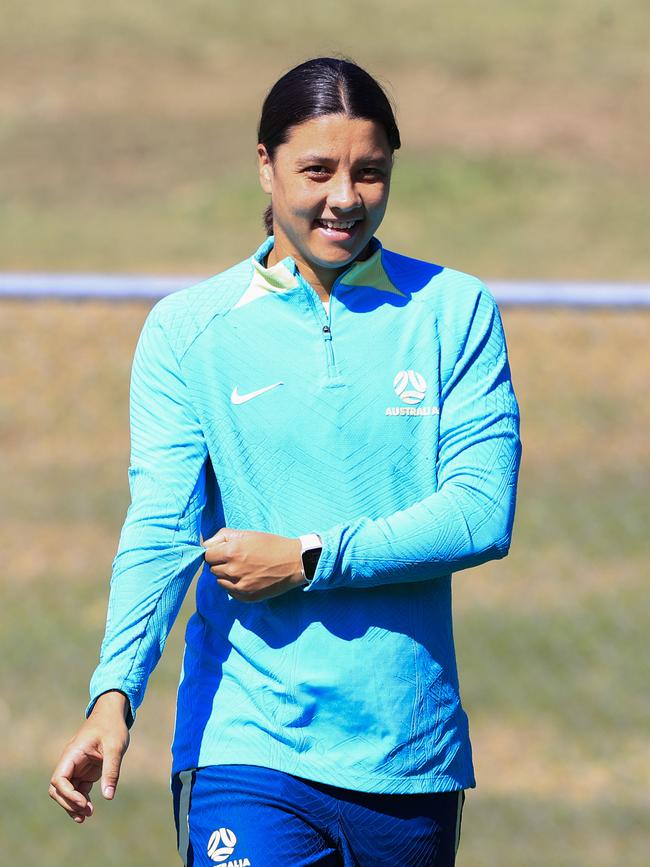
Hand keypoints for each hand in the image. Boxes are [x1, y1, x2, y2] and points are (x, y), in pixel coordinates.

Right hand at [49, 691, 129, 822]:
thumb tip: (108, 796)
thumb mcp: (115, 747)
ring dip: (73, 805)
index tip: (83, 802)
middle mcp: (70, 762)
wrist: (112, 714)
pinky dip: (81, 800)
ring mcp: (76, 767)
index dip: (68, 794)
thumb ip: (111, 770)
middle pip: (58, 789)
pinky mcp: (84, 771)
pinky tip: (89, 809)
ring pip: (66, 792)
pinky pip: (77, 790)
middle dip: (69, 803)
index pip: (59, 780)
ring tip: (87, 816)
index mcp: (72, 754)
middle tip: (86, 813)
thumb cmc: (112, 727)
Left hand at [203, 528, 305, 601]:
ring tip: (242, 568)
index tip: (223, 551)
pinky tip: (247, 578)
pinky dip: (234, 585)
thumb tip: (206, 544)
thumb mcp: (248, 534)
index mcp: (232, 551)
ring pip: (219, 581)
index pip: (207, 555)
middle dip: (220, 563)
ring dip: (226, 575)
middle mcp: (233, 570)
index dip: (214, 552)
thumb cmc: (271, 545)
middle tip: (236, 559)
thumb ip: (223, 536)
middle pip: (212, 568)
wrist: (294, 562)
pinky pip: (229, 592)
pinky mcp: (247, 597)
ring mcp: (240, 586)